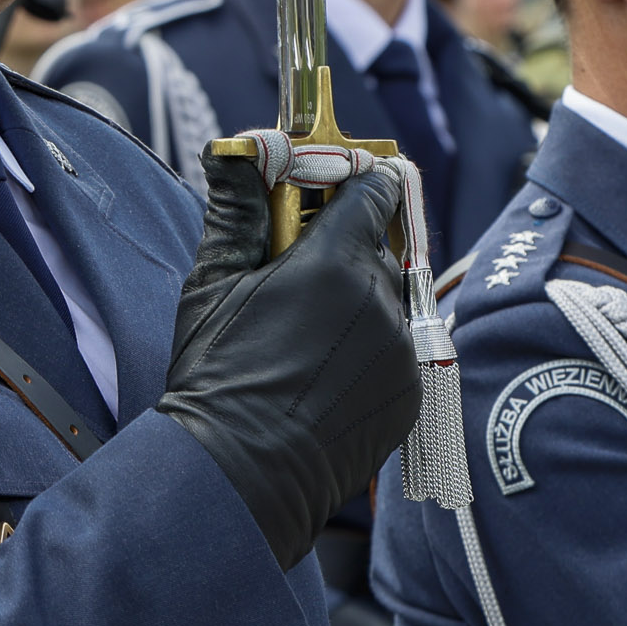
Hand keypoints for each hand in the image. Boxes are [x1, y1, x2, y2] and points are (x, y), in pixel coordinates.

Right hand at [156, 150, 419, 566]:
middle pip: (381, 245)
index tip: (332, 187)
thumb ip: (237, 211)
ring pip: (391, 298)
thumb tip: (238, 148)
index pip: (375, 189)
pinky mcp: (414, 390)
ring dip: (360, 300)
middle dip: (347, 246)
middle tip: (299, 271)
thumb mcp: (213, 285)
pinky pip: (400, 347)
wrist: (241, 477)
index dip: (354, 181)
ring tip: (305, 334)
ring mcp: (403, 348)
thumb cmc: (217, 378)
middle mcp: (382, 299)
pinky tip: (324, 372)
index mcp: (336, 261)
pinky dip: (371, 348)